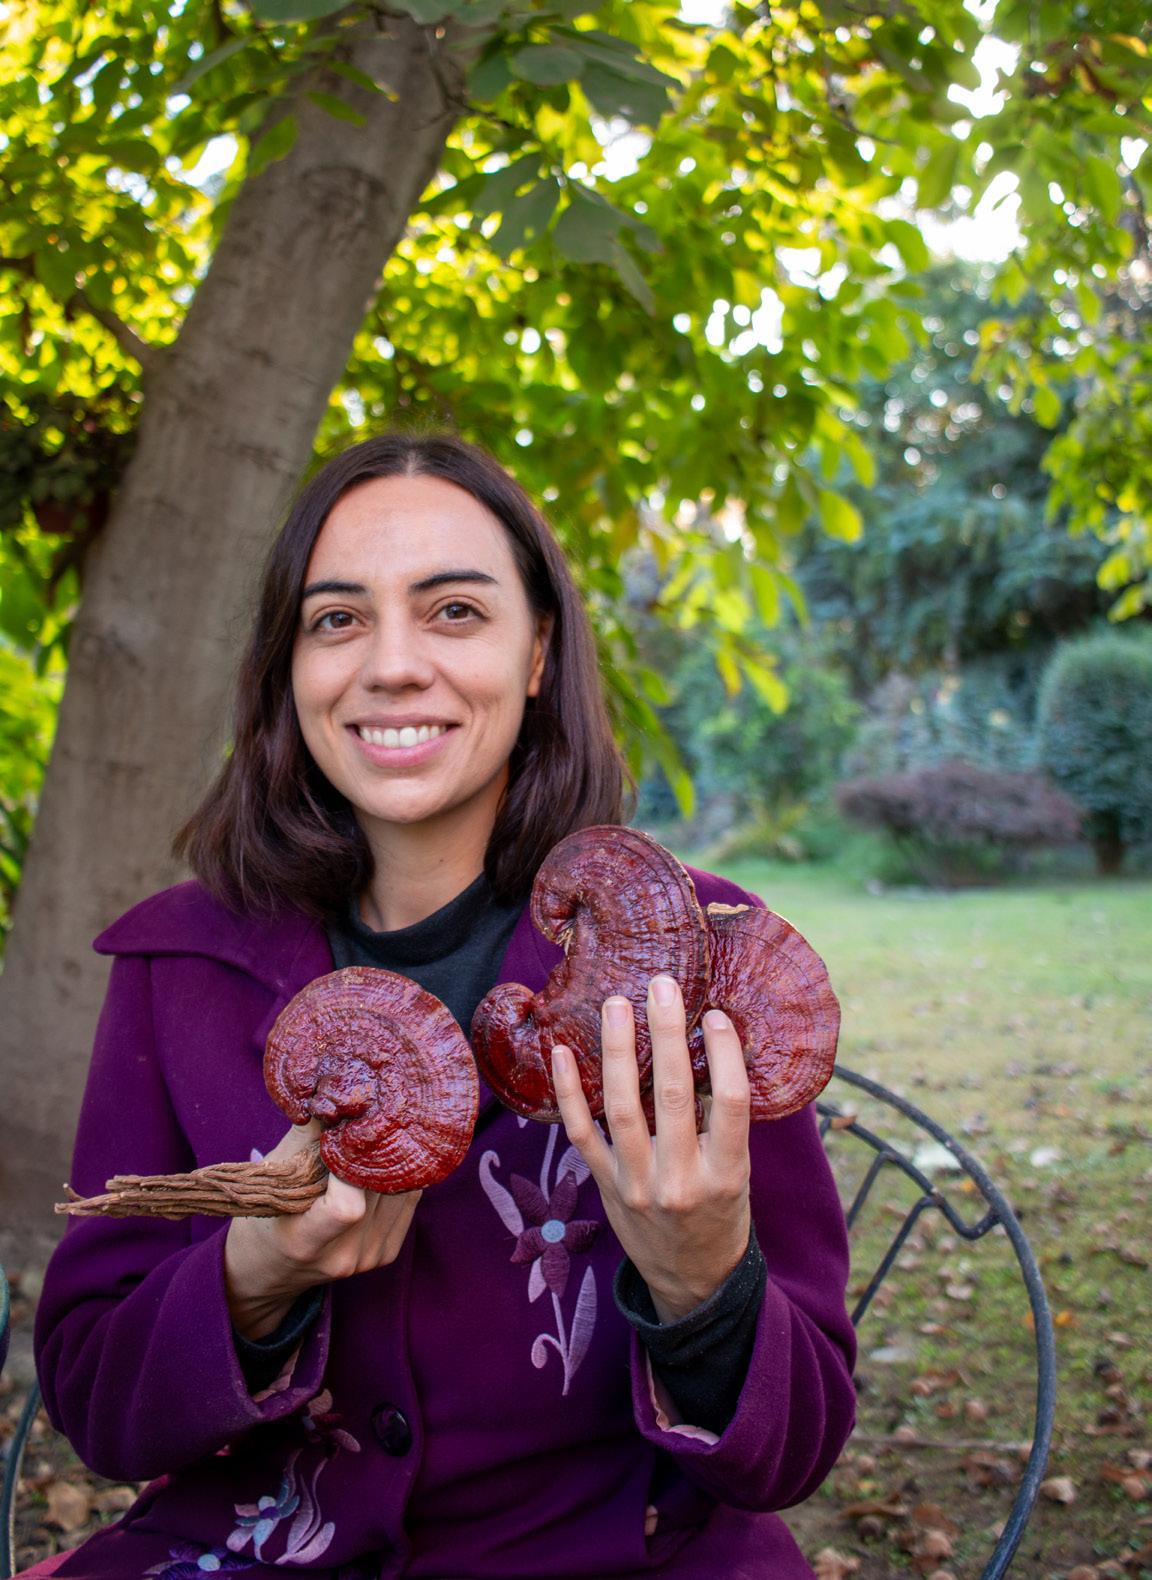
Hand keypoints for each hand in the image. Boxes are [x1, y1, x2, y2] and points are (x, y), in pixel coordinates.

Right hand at [224, 1119, 420, 1338]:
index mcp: (306, 1243)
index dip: (351, 1166)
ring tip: (374, 1131)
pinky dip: (396, 1173)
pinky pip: (407, 1200)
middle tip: (367, 1113)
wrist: (270, 1271)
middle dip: (372, 1147)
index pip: (347, 1207)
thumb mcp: (272, 1176)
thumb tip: (336, 1086)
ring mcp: (370, 1257)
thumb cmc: (264, 1217)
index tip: (341, 1135)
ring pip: (399, 1190)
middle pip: (376, 1188)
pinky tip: (383, 1156)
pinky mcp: (388, 1252)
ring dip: (389, 1157)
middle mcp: (345, 1255)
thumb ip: (307, 1135)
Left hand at [551, 976, 751, 1323]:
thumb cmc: (721, 1214)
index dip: (725, 1054)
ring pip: (622, 1108)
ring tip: (615, 1004)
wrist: (692, 1281)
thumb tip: (710, 1045)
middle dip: (667, 1035)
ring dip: (616, 1052)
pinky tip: (561, 1053)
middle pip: (675, 1096)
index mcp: (727, 1173)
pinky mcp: (605, 1187)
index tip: (716, 1014)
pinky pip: (581, 1134)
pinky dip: (568, 1093)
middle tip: (661, 986)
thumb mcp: (739, 1174)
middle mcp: (681, 1180)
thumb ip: (723, 1121)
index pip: (732, 1102)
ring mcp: (637, 1185)